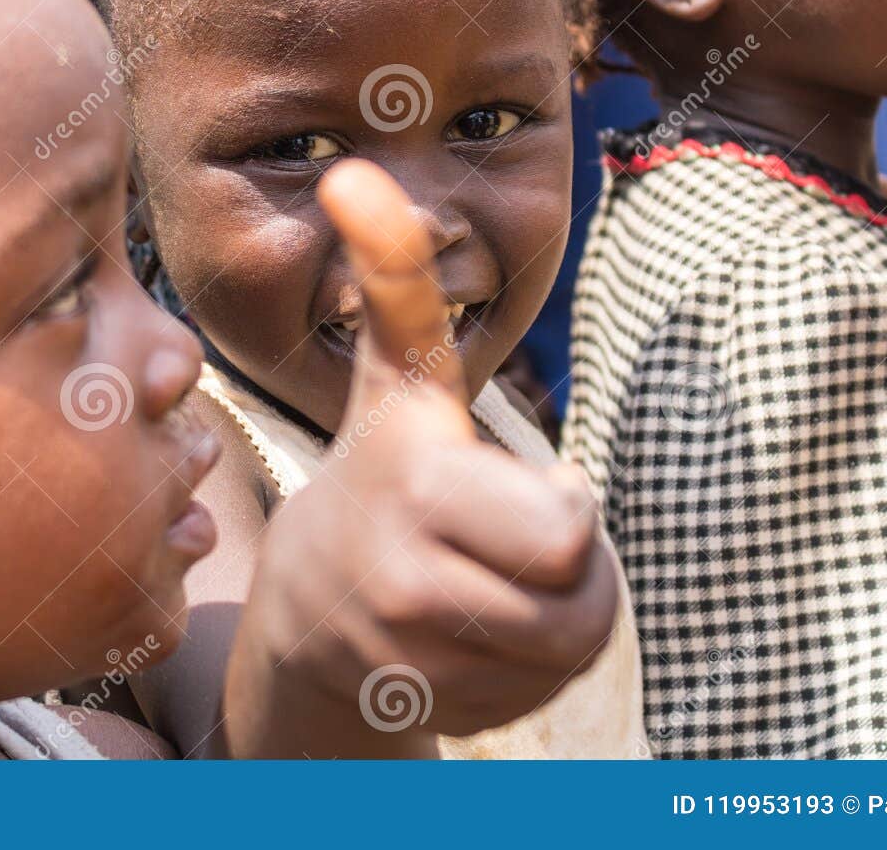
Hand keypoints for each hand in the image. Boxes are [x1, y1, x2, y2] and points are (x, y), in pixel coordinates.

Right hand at [242, 160, 617, 740]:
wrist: (304, 604)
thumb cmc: (380, 469)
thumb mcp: (395, 377)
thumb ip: (393, 277)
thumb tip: (354, 168)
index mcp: (415, 487)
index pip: (570, 533)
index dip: (567, 505)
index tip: (529, 479)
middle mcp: (403, 583)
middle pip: (582, 607)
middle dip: (575, 570)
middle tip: (528, 537)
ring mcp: (410, 661)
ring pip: (569, 656)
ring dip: (562, 618)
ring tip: (508, 580)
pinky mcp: (425, 716)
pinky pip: (540, 700)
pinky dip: (533, 672)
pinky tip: (484, 633)